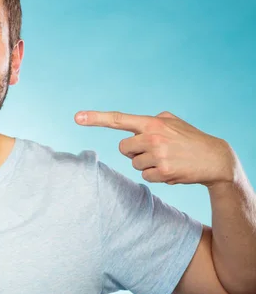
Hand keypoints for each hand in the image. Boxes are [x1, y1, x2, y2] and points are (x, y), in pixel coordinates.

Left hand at [74, 110, 236, 186]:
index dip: (95, 118)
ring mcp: (157, 154)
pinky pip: (146, 176)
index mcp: (152, 122)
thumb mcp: (173, 121)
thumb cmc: (191, 139)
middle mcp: (152, 136)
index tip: (77, 117)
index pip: (118, 119)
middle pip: (124, 148)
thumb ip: (151, 120)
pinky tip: (172, 170)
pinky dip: (156, 176)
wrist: (216, 159)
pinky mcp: (163, 171)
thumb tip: (134, 124)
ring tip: (168, 160)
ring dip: (147, 164)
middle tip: (155, 150)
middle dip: (135, 151)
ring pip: (134, 164)